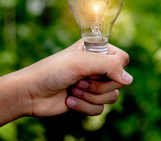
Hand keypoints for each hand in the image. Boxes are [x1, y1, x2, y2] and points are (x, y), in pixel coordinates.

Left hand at [18, 39, 132, 116]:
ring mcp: (93, 84)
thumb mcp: (81, 62)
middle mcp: (96, 67)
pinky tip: (69, 100)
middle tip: (80, 80)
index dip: (114, 68)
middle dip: (99, 85)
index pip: (122, 59)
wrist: (31, 93)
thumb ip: (109, 66)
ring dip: (91, 97)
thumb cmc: (52, 71)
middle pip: (119, 81)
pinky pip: (100, 109)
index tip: (97, 70)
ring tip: (73, 90)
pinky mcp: (87, 101)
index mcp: (96, 50)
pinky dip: (84, 107)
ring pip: (111, 97)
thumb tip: (129, 80)